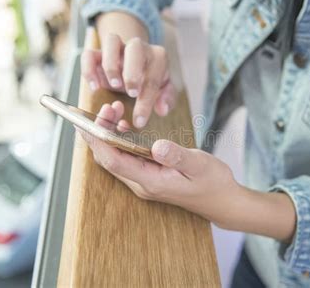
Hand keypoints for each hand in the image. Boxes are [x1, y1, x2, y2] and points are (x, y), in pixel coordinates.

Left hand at [78, 101, 297, 241]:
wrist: (222, 201)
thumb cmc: (213, 183)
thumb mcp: (199, 165)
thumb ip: (178, 156)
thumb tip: (157, 145)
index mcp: (151, 182)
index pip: (115, 161)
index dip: (98, 141)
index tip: (87, 121)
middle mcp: (142, 183)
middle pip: (110, 158)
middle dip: (101, 132)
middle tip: (107, 107)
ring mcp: (144, 181)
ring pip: (116, 157)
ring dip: (110, 135)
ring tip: (115, 110)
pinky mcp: (149, 176)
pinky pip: (126, 158)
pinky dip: (120, 140)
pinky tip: (125, 125)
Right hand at [80, 12, 176, 128]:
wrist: (136, 66)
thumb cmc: (151, 79)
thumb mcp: (164, 90)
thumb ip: (167, 99)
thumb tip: (162, 109)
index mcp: (157, 57)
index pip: (153, 77)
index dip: (146, 101)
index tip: (139, 120)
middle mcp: (138, 47)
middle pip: (135, 48)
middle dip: (132, 72)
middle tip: (131, 94)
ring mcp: (117, 48)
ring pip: (111, 41)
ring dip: (111, 65)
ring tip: (113, 86)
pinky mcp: (99, 53)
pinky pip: (89, 54)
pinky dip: (89, 69)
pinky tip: (95, 87)